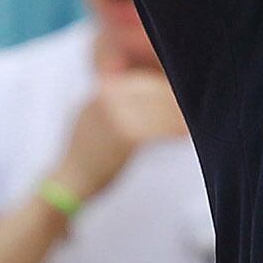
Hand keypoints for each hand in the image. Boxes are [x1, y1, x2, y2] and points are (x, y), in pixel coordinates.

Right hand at [55, 67, 187, 200]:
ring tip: (191, 124)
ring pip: (159, 110)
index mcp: (103, 91)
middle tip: (193, 109)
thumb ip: (121, 102)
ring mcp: (116, 114)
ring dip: (179, 116)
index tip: (182, 97)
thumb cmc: (89, 154)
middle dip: (175, 101)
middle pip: (154, 92)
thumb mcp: (96, 116)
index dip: (166, 90)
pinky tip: (184, 135)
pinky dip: (174, 131)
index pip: (144, 82)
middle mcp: (107, 97)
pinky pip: (158, 128)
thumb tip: (156, 94)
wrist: (69, 181)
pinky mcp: (125, 135)